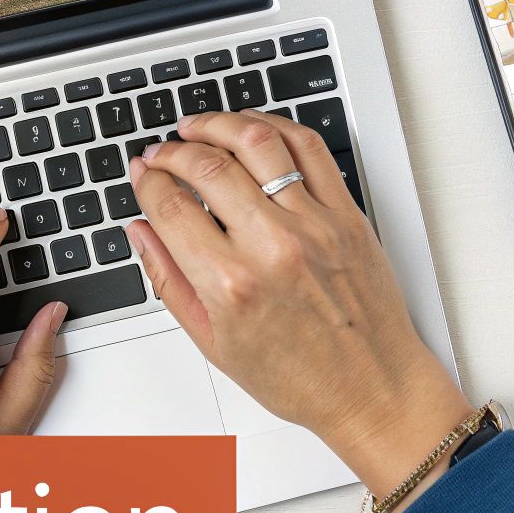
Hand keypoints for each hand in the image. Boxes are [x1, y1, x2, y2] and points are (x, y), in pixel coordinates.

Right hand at [127, 110, 471, 506]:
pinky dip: (273, 126)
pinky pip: (308, 149)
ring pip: (256, 143)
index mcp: (230, 286)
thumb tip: (140, 231)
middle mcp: (272, 248)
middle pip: (206, 166)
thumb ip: (169, 281)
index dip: (147, 181)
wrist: (372, 388)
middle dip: (172, 151)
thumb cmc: (301, 378)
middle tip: (161, 152)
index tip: (142, 174)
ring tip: (198, 127)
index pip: (171, 207)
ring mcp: (314, 226)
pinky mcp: (346, 215)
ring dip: (217, 124)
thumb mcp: (215, 344)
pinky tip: (251, 129)